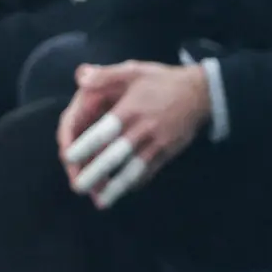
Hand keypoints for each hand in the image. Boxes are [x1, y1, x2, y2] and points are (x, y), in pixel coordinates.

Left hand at [58, 62, 210, 207]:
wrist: (203, 92)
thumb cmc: (163, 80)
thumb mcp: (135, 70)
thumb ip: (106, 75)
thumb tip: (80, 77)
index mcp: (131, 109)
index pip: (104, 131)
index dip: (86, 145)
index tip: (68, 158)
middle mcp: (144, 128)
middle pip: (117, 155)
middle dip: (96, 173)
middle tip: (78, 187)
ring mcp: (159, 142)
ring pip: (135, 168)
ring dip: (117, 187)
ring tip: (102, 201)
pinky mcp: (170, 151)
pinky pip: (151, 170)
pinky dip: (136, 182)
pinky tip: (125, 190)